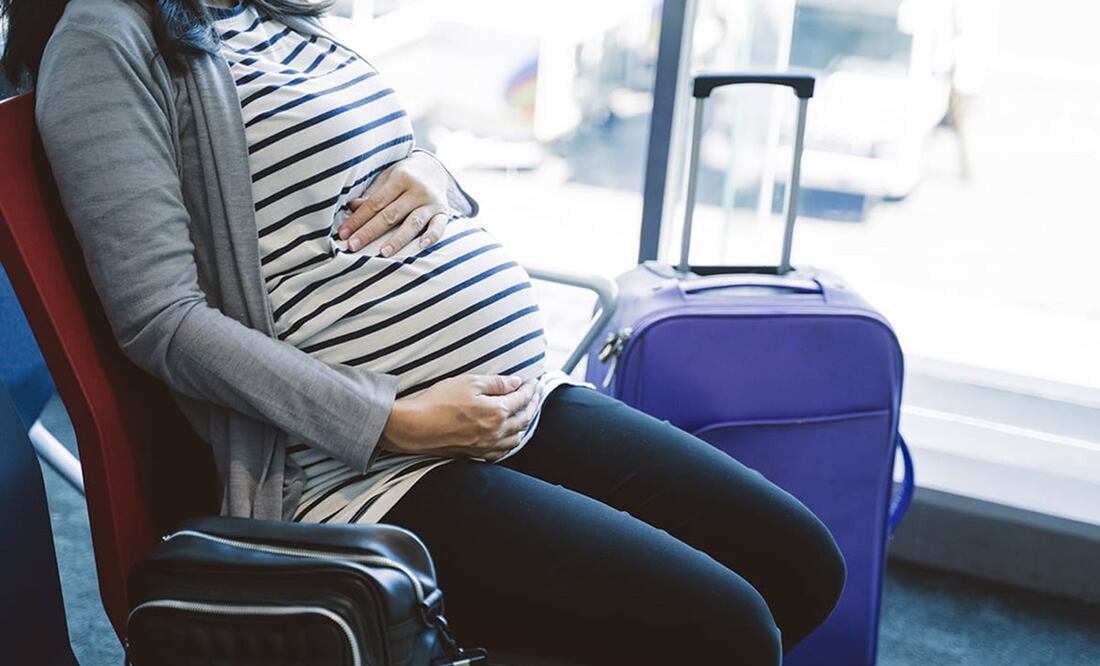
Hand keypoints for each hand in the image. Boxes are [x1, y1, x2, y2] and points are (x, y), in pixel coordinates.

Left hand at [337, 152, 456, 256]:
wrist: (434, 168)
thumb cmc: (404, 175)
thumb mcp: (387, 177)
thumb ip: (372, 193)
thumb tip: (352, 207)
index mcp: (400, 178)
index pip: (375, 203)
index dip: (358, 219)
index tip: (344, 233)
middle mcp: (417, 190)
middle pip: (390, 215)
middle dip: (370, 232)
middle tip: (353, 246)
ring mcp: (431, 202)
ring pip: (412, 223)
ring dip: (397, 239)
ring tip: (383, 253)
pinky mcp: (444, 212)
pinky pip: (439, 226)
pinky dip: (432, 236)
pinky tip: (422, 246)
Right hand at [381, 375, 538, 461]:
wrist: (415, 427)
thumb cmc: (438, 402)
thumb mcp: (468, 382)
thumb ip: (496, 383)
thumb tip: (516, 382)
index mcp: (497, 412)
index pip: (522, 398)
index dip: (530, 388)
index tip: (533, 381)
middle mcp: (497, 432)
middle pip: (524, 418)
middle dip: (532, 403)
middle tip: (534, 394)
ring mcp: (488, 446)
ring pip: (517, 437)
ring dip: (525, 423)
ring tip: (526, 411)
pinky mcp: (477, 454)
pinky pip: (503, 451)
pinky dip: (512, 440)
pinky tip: (510, 435)